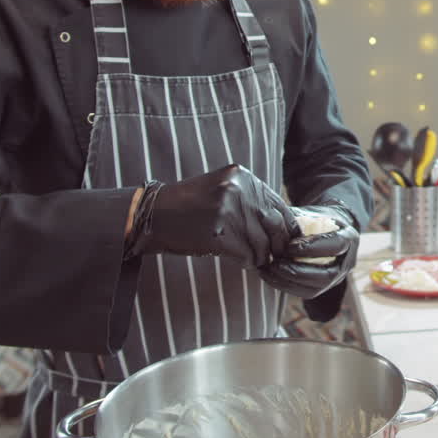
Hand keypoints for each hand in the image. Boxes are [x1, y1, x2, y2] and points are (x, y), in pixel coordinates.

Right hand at [130, 164, 296, 267]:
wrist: (152, 215)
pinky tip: (239, 261)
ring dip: (260, 256)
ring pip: (262, 243)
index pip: (279, 204)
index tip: (284, 241)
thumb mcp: (222, 190)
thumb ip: (250, 199)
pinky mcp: (220, 233)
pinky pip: (247, 254)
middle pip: (275, 224)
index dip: (285, 227)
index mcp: (242, 176)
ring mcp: (228, 210)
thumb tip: (284, 224)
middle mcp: (238, 189)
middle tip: (272, 254)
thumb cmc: (189, 206)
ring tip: (253, 259)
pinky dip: (247, 262)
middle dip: (276, 244)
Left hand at [258, 203, 358, 298]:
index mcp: (349, 238)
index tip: (288, 246)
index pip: (336, 245)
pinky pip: (307, 293)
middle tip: (275, 263)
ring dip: (290, 281)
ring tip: (269, 270)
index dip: (312, 248)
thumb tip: (274, 226)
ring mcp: (338, 277)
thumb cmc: (316, 218)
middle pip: (327, 275)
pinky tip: (270, 277)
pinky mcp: (325, 286)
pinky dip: (287, 286)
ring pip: (317, 288)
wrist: (326, 229)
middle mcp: (348, 262)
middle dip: (298, 271)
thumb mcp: (309, 213)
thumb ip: (295, 219)